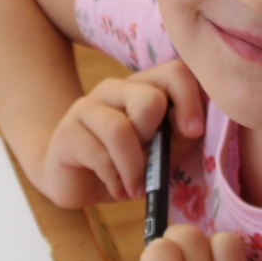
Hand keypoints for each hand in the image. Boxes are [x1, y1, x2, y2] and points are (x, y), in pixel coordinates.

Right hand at [37, 61, 205, 206]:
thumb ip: (181, 134)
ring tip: (135, 187)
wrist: (77, 183)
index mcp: (142, 87)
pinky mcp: (67, 132)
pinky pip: (99, 155)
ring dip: (134, 168)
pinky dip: (115, 181)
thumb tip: (193, 126)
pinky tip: (116, 188)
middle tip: (150, 164)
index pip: (174, 72)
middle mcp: (114, 89)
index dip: (190, 100)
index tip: (194, 132)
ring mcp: (86, 107)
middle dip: (155, 140)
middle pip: (150, 100)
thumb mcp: (163, 152)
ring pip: (121, 130)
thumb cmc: (126, 165)